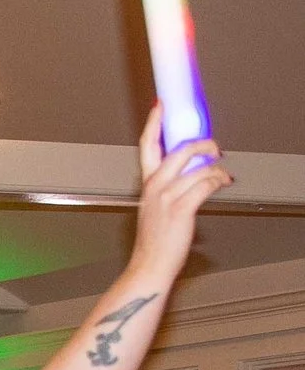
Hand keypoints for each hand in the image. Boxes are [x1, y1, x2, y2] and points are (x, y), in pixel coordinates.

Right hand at [131, 104, 231, 274]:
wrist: (150, 265)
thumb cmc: (155, 239)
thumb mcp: (156, 206)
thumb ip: (171, 184)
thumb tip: (197, 168)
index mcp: (147, 183)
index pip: (147, 146)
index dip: (154, 122)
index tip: (161, 104)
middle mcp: (155, 187)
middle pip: (180, 150)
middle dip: (203, 144)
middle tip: (213, 147)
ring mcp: (167, 198)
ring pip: (199, 167)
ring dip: (217, 167)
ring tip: (222, 174)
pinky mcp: (181, 210)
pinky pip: (206, 185)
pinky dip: (218, 181)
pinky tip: (222, 184)